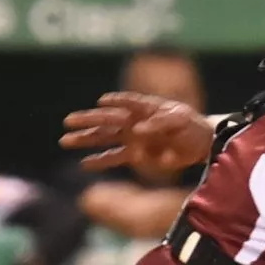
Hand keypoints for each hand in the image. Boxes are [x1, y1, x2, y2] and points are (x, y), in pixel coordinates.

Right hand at [60, 92, 213, 172]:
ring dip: (86, 140)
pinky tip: (84, 164)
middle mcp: (134, 121)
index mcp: (145, 108)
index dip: (117, 101)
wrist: (200, 143)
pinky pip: (115, 158)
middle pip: (107, 120)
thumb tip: (138, 130)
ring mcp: (133, 138)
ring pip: (105, 138)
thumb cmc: (190, 126)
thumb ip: (160, 123)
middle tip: (67, 121)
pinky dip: (100, 161)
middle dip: (88, 121)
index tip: (103, 101)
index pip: (128, 102)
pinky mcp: (137, 155)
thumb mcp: (180, 120)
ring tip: (65, 141)